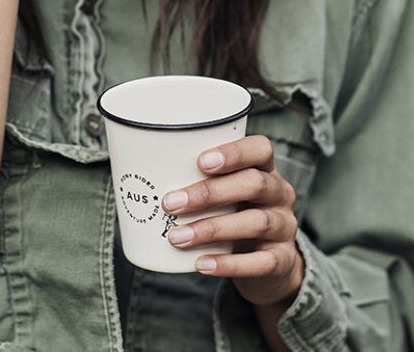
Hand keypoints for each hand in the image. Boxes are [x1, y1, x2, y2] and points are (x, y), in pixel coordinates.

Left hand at [161, 135, 304, 306]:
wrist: (269, 264)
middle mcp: (279, 194)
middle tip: (169, 203)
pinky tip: (201, 264)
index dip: (234, 152)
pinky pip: (261, 262)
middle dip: (209, 192)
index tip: (199, 161)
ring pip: (256, 222)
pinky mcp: (282, 260)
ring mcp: (284, 227)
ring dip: (211, 228)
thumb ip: (191, 177)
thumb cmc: (231, 213)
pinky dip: (229, 264)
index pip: (260, 149)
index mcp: (263, 169)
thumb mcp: (220, 192)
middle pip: (254, 184)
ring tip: (176, 237)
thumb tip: (129, 167)